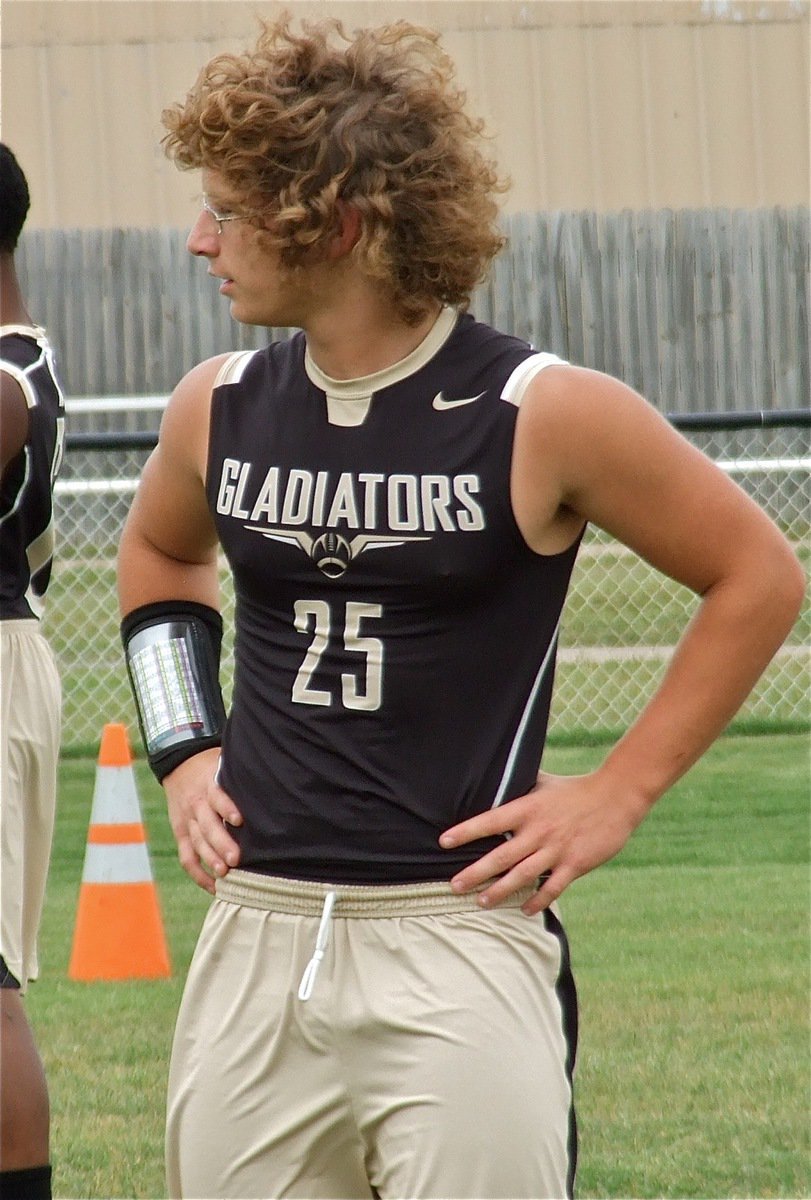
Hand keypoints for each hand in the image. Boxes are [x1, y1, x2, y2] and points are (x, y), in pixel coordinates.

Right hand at [163, 747, 242, 892]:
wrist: (180, 765)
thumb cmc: (214, 767)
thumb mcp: (226, 764)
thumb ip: (243, 776)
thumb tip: (278, 779)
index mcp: (210, 785)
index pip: (217, 796)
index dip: (227, 808)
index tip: (240, 821)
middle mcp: (197, 804)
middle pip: (207, 825)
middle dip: (220, 843)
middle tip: (236, 859)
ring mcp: (187, 821)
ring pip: (196, 843)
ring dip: (209, 859)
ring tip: (224, 874)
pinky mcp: (181, 834)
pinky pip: (186, 857)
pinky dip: (198, 874)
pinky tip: (214, 887)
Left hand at [439, 770, 648, 914]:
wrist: (616, 797)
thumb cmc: (575, 789)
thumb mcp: (544, 782)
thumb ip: (520, 785)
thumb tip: (496, 778)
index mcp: (528, 809)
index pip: (490, 821)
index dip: (466, 832)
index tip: (444, 842)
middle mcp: (538, 831)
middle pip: (500, 856)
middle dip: (475, 873)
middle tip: (454, 886)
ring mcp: (556, 849)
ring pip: (522, 876)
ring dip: (500, 891)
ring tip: (481, 902)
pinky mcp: (575, 864)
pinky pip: (552, 888)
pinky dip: (538, 901)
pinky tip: (524, 910)